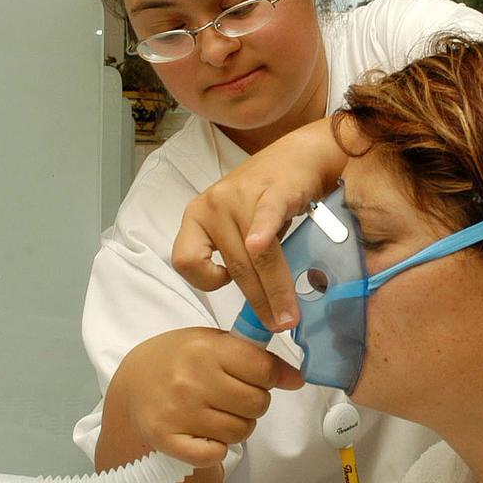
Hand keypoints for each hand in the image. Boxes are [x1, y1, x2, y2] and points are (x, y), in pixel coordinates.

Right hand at [115, 327, 303, 466]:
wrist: (134, 383)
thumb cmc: (181, 360)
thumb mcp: (216, 344)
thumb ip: (257, 358)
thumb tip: (297, 379)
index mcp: (205, 350)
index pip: (263, 369)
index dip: (268, 376)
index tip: (256, 376)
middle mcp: (191, 381)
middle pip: (257, 404)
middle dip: (255, 402)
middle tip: (235, 396)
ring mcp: (178, 412)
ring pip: (241, 431)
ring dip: (238, 425)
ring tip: (219, 412)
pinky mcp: (168, 440)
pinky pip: (215, 455)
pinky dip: (217, 448)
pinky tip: (206, 433)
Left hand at [172, 116, 347, 329]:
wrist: (298, 157)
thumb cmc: (266, 197)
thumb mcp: (238, 226)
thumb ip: (236, 257)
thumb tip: (254, 305)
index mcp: (197, 216)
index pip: (184, 261)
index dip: (205, 281)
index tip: (229, 284)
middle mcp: (212, 206)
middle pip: (232, 266)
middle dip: (257, 301)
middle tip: (277, 325)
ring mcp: (239, 197)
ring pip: (253, 256)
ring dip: (274, 290)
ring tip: (288, 315)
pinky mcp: (270, 191)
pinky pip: (263, 219)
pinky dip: (262, 236)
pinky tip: (264, 248)